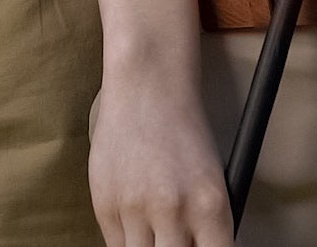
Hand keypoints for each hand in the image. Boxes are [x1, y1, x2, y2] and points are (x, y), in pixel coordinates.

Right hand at [88, 76, 234, 246]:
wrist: (146, 86)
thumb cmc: (184, 131)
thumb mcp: (212, 180)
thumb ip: (206, 227)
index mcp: (210, 205)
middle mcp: (173, 210)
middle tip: (175, 240)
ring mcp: (135, 208)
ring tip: (156, 230)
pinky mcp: (104, 204)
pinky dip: (129, 242)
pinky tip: (137, 221)